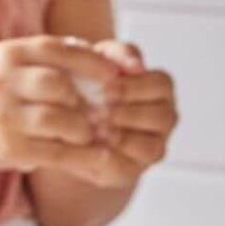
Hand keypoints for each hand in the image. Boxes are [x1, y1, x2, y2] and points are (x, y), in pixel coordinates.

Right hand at [0, 36, 128, 182]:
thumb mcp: (15, 65)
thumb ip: (56, 58)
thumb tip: (113, 61)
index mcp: (7, 53)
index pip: (58, 50)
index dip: (92, 62)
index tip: (115, 75)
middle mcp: (1, 82)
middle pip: (58, 84)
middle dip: (86, 98)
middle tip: (103, 108)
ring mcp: (3, 116)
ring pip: (58, 119)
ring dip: (83, 128)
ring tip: (91, 132)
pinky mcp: (9, 148)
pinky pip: (55, 152)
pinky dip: (81, 156)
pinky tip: (96, 157)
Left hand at [71, 39, 177, 189]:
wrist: (62, 118)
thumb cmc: (85, 82)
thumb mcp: (97, 60)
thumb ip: (117, 54)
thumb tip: (136, 65)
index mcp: (159, 88)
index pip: (160, 85)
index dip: (135, 87)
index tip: (107, 88)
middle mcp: (163, 119)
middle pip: (162, 117)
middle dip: (128, 113)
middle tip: (98, 111)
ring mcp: (152, 148)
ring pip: (152, 147)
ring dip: (122, 137)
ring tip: (95, 130)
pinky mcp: (131, 171)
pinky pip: (129, 170)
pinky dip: (110, 159)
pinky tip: (91, 147)